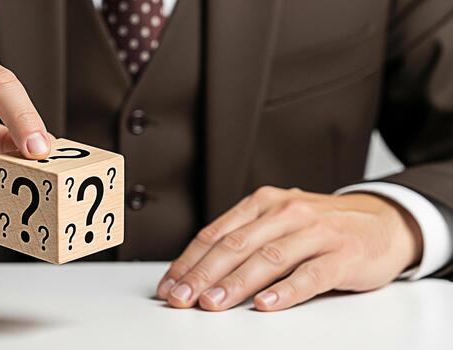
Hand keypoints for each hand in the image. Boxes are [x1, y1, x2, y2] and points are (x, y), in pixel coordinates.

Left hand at [156, 186, 422, 310]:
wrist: (383, 220)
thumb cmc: (320, 226)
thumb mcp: (277, 222)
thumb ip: (243, 240)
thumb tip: (198, 271)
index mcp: (263, 204)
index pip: (216, 234)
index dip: (189, 261)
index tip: (169, 285)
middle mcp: (286, 212)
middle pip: (236, 245)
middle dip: (203, 274)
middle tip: (182, 297)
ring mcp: (316, 232)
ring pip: (268, 258)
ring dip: (236, 283)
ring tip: (213, 303)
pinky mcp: (343, 255)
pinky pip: (310, 274)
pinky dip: (286, 291)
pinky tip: (265, 305)